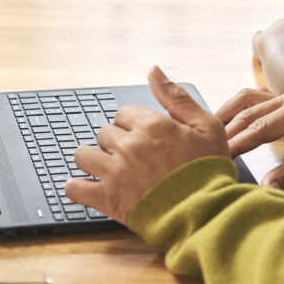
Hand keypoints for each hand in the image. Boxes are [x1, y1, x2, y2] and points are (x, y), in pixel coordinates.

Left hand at [65, 66, 229, 223]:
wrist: (205, 213)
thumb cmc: (208, 171)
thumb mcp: (206, 126)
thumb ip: (177, 96)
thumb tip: (154, 70)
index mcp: (151, 125)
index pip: (123, 113)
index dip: (134, 125)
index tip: (144, 137)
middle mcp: (128, 145)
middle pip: (104, 133)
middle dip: (116, 142)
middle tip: (133, 156)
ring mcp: (114, 172)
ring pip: (84, 155)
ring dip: (93, 160)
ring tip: (108, 169)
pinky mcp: (107, 199)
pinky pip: (75, 188)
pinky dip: (78, 188)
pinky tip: (88, 188)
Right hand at [216, 87, 283, 192]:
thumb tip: (265, 188)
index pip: (261, 125)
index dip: (239, 141)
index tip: (222, 155)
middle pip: (250, 110)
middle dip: (228, 129)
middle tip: (209, 148)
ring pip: (248, 99)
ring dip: (228, 113)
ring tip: (209, 131)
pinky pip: (254, 99)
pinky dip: (237, 109)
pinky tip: (225, 122)